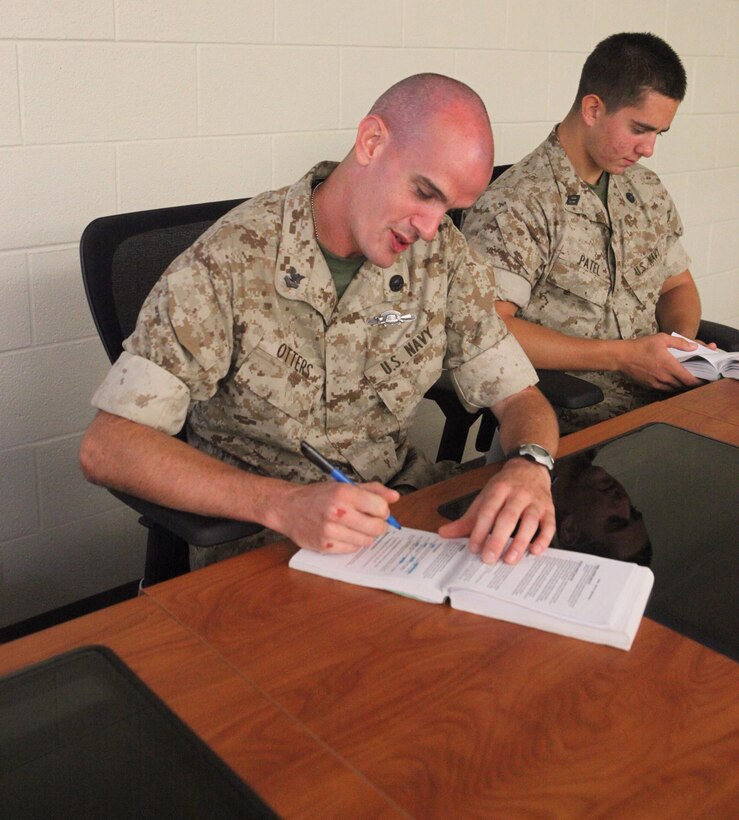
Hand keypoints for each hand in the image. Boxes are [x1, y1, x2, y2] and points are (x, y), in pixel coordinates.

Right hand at [276, 480, 399, 553]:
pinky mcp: (325, 546)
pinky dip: (351, 543)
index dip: (382, 510)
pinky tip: (342, 533)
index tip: (377, 509)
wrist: (288, 508)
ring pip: (366, 541)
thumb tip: (394, 497)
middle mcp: (337, 512)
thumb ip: (372, 490)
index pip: (381, 508)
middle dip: (378, 525)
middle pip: (377, 528)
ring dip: (365, 535)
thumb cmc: (318, 496)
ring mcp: (330, 531)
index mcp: (344, 493)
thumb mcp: (345, 486)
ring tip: (354, 526)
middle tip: (370, 520)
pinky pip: (352, 549)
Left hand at [437, 458, 554, 564]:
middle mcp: (518, 494)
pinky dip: (543, 540)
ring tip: (509, 559)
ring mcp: (535, 502)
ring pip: (529, 522)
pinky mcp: (549, 510)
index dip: (480, 530)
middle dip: (498, 539)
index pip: (488, 511)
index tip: (473, 548)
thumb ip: (467, 519)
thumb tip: (445, 533)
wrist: (529, 467)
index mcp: (499, 489)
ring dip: (520, 542)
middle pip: (508, 517)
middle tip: (489, 558)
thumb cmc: (505, 486)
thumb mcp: (484, 497)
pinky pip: (549, 525)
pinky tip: (535, 552)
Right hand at [618, 333, 703, 390]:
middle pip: (683, 386)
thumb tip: (694, 346)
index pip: (690, 380)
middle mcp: (664, 378)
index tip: (705, 380)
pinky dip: (671, 387)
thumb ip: (680, 343)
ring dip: (681, 386)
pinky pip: (664, 389)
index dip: (699, 382)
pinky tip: (671, 381)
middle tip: (697, 379)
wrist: (621, 357)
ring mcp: (656, 384)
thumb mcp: (662, 338)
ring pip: (674, 389)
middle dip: (691, 384)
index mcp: (669, 366)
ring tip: (685, 381)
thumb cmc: (641, 346)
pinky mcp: (650, 386)